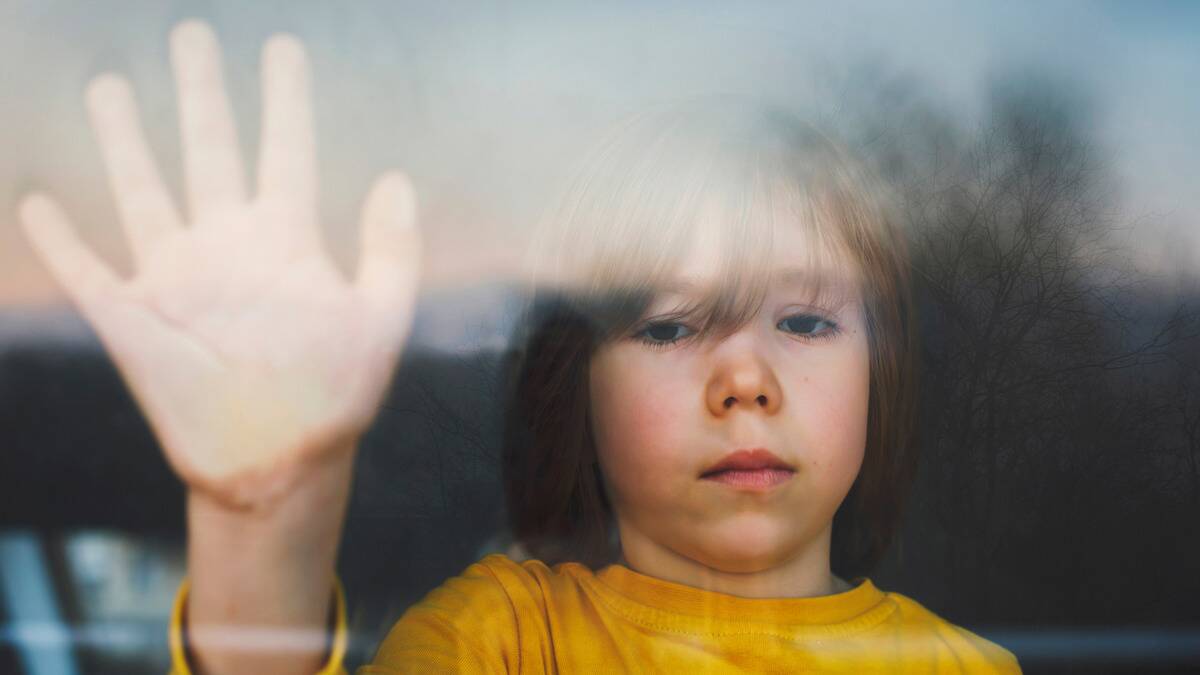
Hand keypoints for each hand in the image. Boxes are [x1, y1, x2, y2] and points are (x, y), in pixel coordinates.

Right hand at [17, 20, 420, 509]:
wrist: (280, 464)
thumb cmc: (336, 397)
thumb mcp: (380, 323)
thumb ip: (391, 252)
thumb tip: (395, 178)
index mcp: (287, 242)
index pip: (285, 150)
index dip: (285, 99)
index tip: (283, 47)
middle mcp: (229, 247)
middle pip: (209, 150)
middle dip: (201, 94)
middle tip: (192, 34)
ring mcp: (178, 279)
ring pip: (145, 191)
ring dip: (126, 141)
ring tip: (112, 86)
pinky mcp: (133, 320)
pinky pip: (88, 270)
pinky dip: (61, 241)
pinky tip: (40, 203)